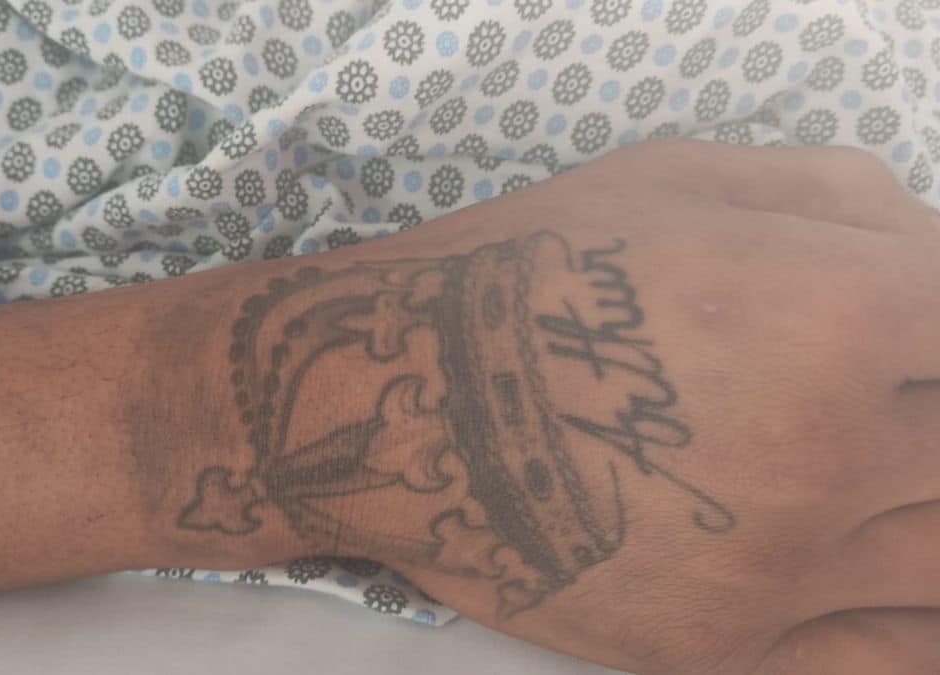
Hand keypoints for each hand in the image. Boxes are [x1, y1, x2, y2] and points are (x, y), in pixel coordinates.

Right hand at [181, 139, 939, 673]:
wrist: (401, 400)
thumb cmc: (528, 269)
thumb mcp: (674, 175)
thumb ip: (838, 195)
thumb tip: (927, 257)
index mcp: (835, 312)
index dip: (936, 320)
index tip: (902, 330)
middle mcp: (830, 453)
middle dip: (922, 414)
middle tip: (866, 404)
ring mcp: (780, 566)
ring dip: (924, 512)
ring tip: (853, 483)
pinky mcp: (721, 645)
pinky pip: (884, 660)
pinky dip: (912, 625)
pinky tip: (885, 583)